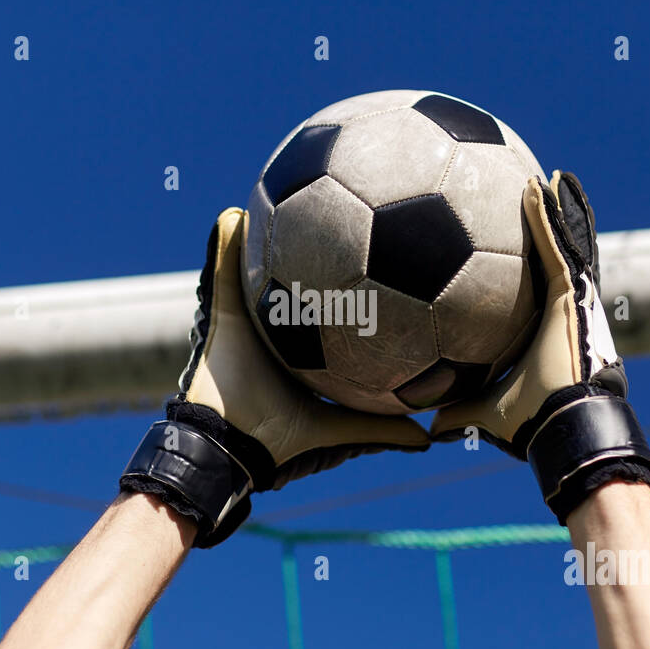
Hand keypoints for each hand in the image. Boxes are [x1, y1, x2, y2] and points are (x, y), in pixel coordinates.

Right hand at [122, 207, 428, 545]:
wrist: (228, 450)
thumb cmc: (280, 444)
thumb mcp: (339, 433)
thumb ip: (381, 431)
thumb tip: (430, 442)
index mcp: (296, 354)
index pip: (323, 315)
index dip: (343, 292)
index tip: (370, 265)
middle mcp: (270, 333)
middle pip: (288, 284)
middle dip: (300, 254)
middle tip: (328, 216)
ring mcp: (243, 320)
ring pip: (254, 271)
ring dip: (261, 240)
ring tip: (278, 197)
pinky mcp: (219, 313)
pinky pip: (222, 272)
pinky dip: (225, 243)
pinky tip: (237, 213)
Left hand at [430, 171, 649, 520]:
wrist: (558, 426)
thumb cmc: (528, 423)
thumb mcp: (481, 412)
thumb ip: (456, 412)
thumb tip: (427, 426)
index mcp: (544, 330)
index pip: (533, 290)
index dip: (526, 266)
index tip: (513, 246)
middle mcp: (561, 310)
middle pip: (555, 258)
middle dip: (550, 227)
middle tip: (537, 194)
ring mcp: (571, 298)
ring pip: (562, 242)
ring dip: (554, 209)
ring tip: (546, 176)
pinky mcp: (573, 292)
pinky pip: (558, 244)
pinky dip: (549, 214)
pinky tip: (539, 183)